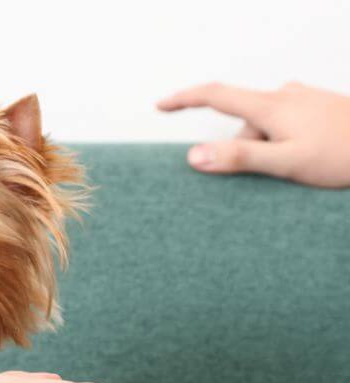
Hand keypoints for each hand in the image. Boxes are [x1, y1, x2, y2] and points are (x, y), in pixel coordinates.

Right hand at [157, 82, 349, 187]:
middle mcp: (284, 95)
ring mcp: (301, 99)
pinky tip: (305, 158)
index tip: (160, 105)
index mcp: (272, 107)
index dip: (184, 100)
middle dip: (243, 152)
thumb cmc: (343, 156)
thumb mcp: (286, 163)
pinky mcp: (314, 107)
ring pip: (263, 128)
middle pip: (242, 125)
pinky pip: (281, 126)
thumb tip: (194, 155)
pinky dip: (280, 145)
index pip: (216, 96)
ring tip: (297, 169)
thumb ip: (240, 158)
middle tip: (270, 177)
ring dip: (266, 151)